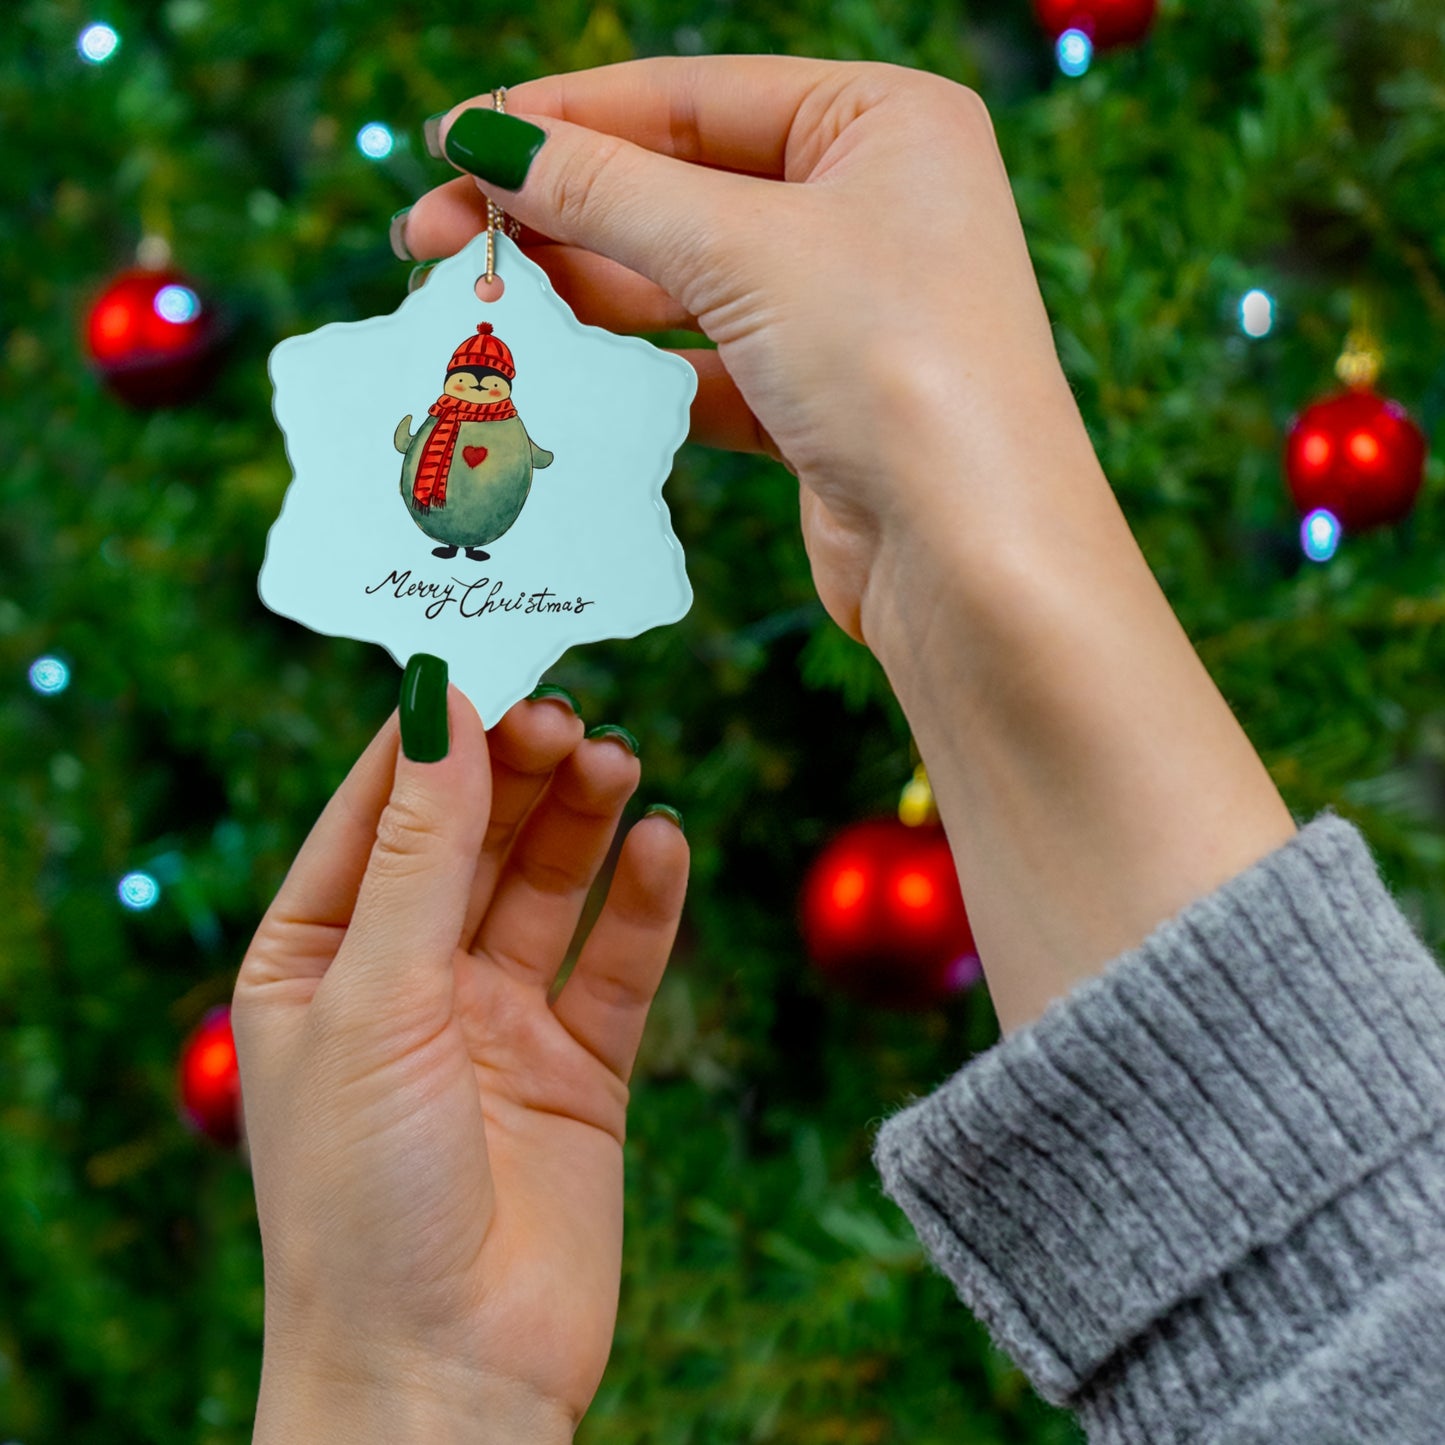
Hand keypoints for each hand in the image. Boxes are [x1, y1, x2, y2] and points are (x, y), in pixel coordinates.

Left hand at [232, 686, 687, 1440]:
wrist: (445, 1377)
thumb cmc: (362, 1198)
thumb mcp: (375, 1000)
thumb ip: (419, 853)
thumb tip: (441, 708)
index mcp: (318, 959)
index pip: (376, 813)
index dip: (430, 737)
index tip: (487, 661)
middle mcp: (408, 980)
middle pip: (472, 838)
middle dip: (518, 771)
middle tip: (570, 713)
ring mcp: (497, 1022)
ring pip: (548, 886)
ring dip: (584, 820)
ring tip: (620, 759)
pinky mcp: (579, 1067)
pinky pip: (617, 962)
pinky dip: (643, 902)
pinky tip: (664, 844)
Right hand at [402, 57, 1093, 644]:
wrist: (973, 558)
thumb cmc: (895, 366)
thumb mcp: (743, 249)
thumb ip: (607, 190)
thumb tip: (487, 141)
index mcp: (882, 122)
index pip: (690, 97)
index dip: (562, 117)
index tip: (452, 141)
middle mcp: (871, 205)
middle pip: (678, 188)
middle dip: (555, 212)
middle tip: (432, 239)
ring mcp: (846, 309)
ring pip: (685, 281)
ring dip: (582, 293)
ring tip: (478, 306)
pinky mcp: (820, 402)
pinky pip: (705, 364)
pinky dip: (635, 370)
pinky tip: (562, 372)